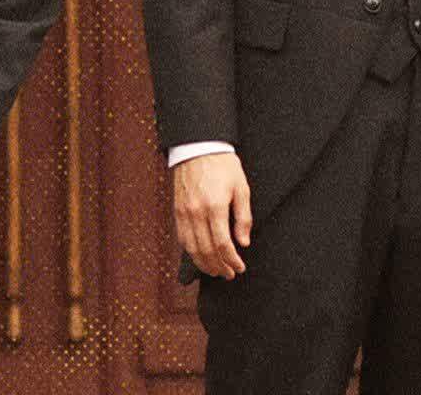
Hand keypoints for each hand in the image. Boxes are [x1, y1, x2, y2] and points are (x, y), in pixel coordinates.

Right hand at [172, 152, 251, 279]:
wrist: (198, 147)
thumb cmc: (223, 165)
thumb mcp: (241, 187)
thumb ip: (243, 217)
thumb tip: (244, 242)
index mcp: (215, 206)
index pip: (222, 244)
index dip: (231, 260)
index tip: (240, 267)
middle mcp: (196, 212)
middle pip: (206, 251)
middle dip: (219, 267)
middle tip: (229, 274)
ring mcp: (184, 213)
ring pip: (192, 249)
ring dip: (204, 264)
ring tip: (216, 271)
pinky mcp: (177, 211)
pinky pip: (182, 239)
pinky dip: (191, 252)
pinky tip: (200, 257)